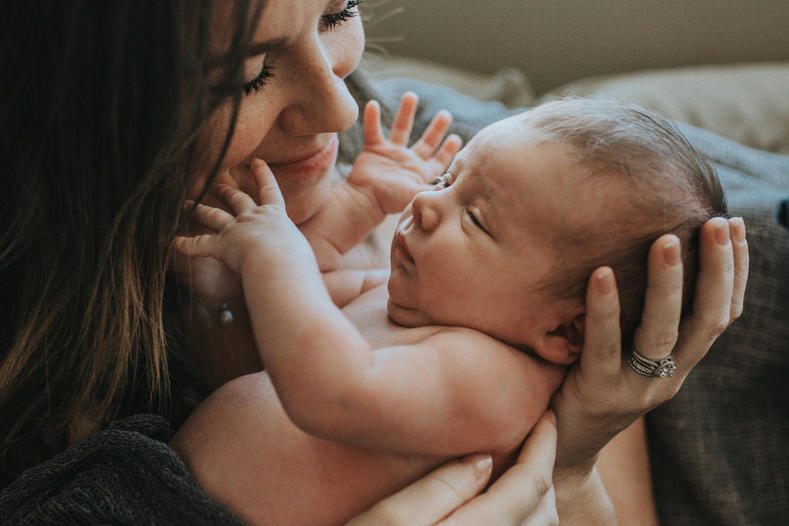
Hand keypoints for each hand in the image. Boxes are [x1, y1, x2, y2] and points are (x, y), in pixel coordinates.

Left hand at [173, 160, 312, 277]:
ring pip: (213, 216)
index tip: (257, 162)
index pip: (270, 192)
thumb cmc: (296, 260)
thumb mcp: (301, 252)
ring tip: (186, 204)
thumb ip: (297, 254)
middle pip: (238, 200)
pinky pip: (199, 244)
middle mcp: (254, 217)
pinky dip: (185, 244)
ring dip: (198, 209)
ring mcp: (236, 229)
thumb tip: (304, 270)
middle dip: (226, 192)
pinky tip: (173, 242)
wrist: (279, 261)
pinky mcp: (222, 244)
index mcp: (276, 217)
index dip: (263, 176)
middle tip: (217, 186)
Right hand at [345, 411, 558, 525]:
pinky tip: (500, 500)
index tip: (546, 414)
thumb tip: (484, 458)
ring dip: (537, 496)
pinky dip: (525, 518)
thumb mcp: (386, 519)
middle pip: (544, 511)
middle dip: (545, 467)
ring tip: (520, 462)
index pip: (530, 485)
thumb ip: (439, 489)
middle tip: (535, 433)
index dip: (544, 445)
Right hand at [348, 92, 461, 213]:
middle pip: (426, 141)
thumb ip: (433, 188)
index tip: (457, 139)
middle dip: (436, 128)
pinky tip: (373, 104)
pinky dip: (372, 118)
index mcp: (420, 173)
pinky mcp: (374, 150)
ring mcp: (391, 154)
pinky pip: (373, 130)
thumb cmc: (389, 200)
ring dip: (406, 112)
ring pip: (400, 128)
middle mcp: (408, 161)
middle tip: (446, 114)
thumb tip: (453, 187)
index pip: (438, 161)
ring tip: (411, 95)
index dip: (448, 151)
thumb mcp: (415, 194)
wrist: (364, 200)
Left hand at [550, 216, 747, 478]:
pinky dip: (605, 308)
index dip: (736, 272)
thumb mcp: (626, 354)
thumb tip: (639, 252)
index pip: (722, 315)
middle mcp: (667, 377)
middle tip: (714, 223)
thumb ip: (640, 317)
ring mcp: (634, 388)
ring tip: (666, 240)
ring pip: (662, 334)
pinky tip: (601, 273)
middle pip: (705, 321)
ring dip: (669, 285)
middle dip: (718, 270)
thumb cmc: (588, 386)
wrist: (561, 450)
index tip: (732, 225)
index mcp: (680, 364)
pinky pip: (603, 346)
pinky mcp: (597, 392)